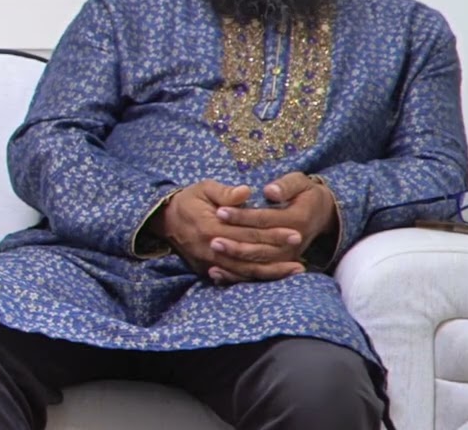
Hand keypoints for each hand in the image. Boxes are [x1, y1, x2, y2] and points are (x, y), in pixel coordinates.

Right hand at [159, 179, 305, 284]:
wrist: (165, 219)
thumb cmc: (188, 200)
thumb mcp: (204, 188)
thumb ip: (225, 192)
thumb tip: (246, 192)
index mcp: (211, 228)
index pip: (248, 233)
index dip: (273, 234)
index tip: (295, 232)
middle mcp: (211, 249)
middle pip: (250, 256)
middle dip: (278, 253)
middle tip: (302, 251)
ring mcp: (209, 263)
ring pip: (245, 272)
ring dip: (272, 272)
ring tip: (296, 269)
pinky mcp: (208, 270)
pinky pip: (234, 278)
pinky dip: (254, 278)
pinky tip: (272, 277)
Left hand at [214, 172, 337, 265]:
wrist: (321, 212)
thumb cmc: (305, 192)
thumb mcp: (299, 182)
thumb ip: (285, 186)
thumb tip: (270, 191)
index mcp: (297, 219)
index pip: (264, 219)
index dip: (241, 216)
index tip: (219, 211)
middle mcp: (295, 243)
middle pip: (260, 246)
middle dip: (234, 243)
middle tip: (211, 238)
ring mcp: (289, 256)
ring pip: (258, 264)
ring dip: (234, 260)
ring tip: (212, 252)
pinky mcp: (282, 264)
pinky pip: (258, 274)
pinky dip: (237, 276)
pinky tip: (216, 272)